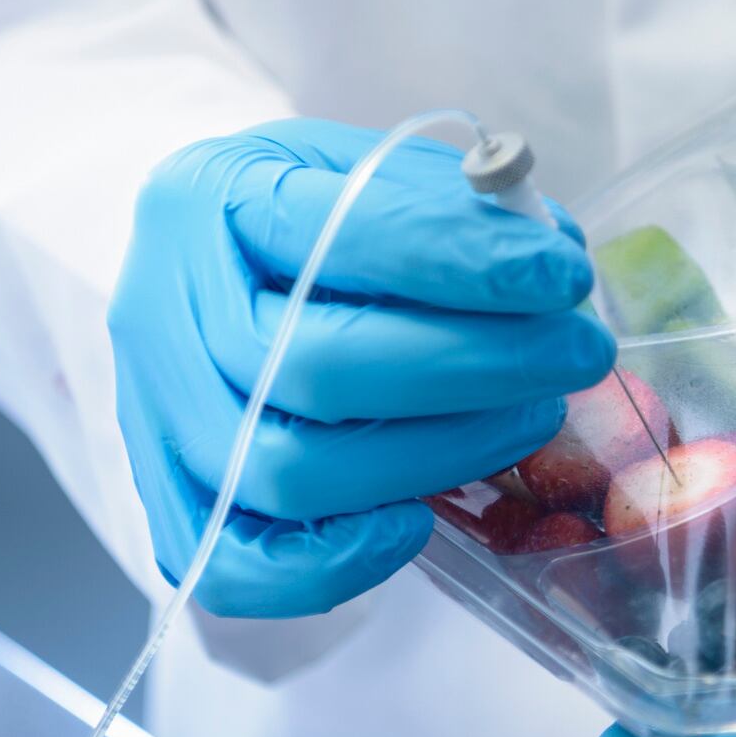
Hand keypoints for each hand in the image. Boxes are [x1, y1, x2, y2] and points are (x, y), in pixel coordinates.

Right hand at [110, 119, 611, 616]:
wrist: (205, 269)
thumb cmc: (307, 218)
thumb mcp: (367, 167)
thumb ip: (449, 202)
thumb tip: (550, 250)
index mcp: (211, 198)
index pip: (334, 232)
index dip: (460, 259)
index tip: (562, 273)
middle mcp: (163, 310)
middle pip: (313, 367)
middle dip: (473, 366)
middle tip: (579, 352)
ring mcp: (157, 418)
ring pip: (288, 471)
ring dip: (437, 455)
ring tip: (532, 416)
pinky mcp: (168, 506)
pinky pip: (231, 569)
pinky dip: (333, 562)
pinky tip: (419, 524)